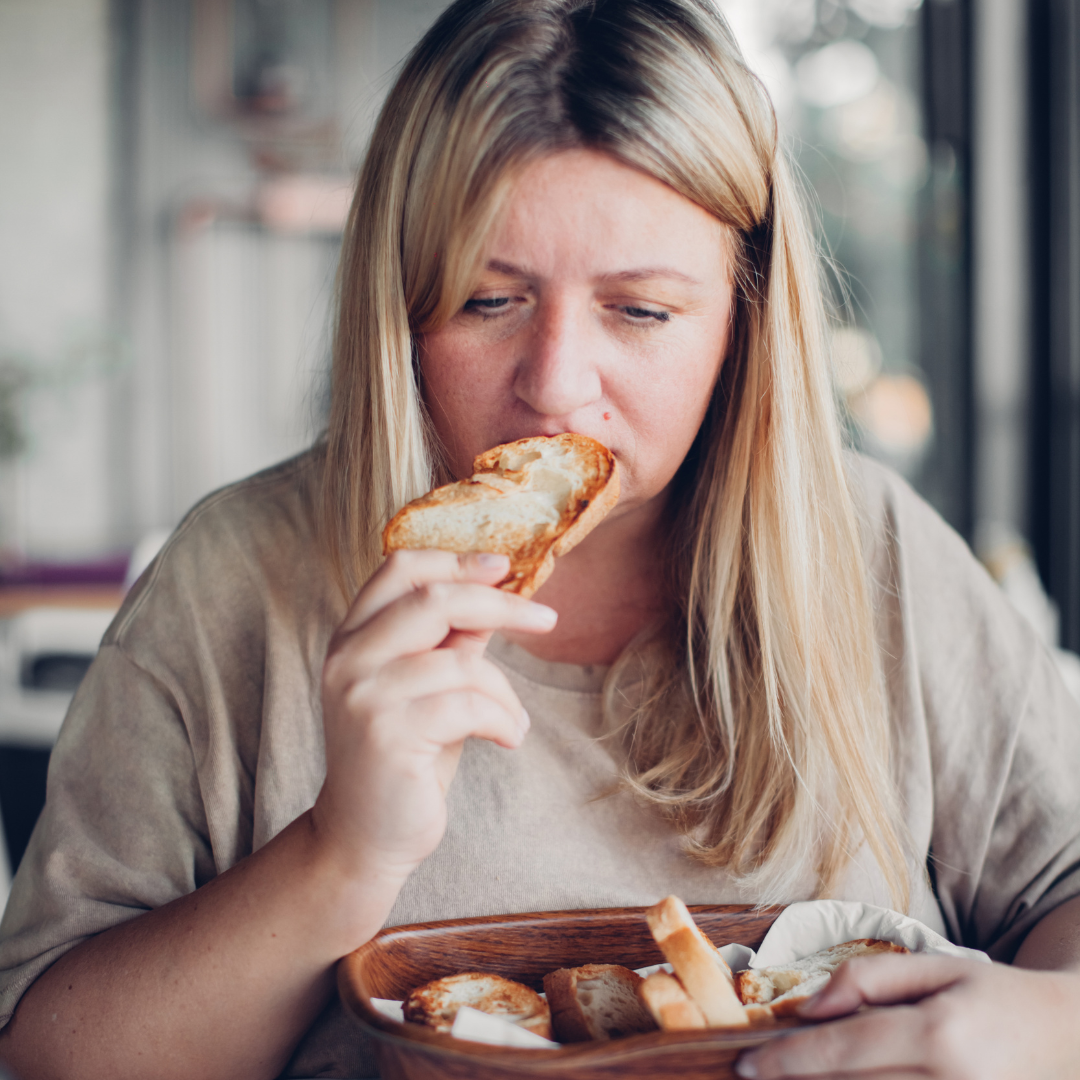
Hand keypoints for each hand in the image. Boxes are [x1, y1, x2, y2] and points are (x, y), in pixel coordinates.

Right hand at [311, 549, 556, 883]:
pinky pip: (468, 706)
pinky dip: (503, 720)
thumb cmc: (406, 756)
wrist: (364, 837)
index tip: (505, 567)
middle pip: (434, 599)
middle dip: (501, 605)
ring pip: (461, 662)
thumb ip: (452, 641)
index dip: (457, 561)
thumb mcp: (429, 687)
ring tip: (514, 720)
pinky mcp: (386, 735)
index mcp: (353, 636)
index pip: (400, 569)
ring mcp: (363, 695)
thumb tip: (499, 594)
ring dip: (506, 692)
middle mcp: (348, 658)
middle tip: (547, 618)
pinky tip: (509, 739)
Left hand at [736, 952, 1079, 1078]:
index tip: (746, 1064)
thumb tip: (809, 1009)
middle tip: (756, 1074)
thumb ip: (867, 980)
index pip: (843, 1051)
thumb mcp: (934, 967)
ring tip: (791, 1077)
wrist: (1072, 1040)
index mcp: (938, 1035)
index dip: (787, 1060)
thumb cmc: (996, 998)